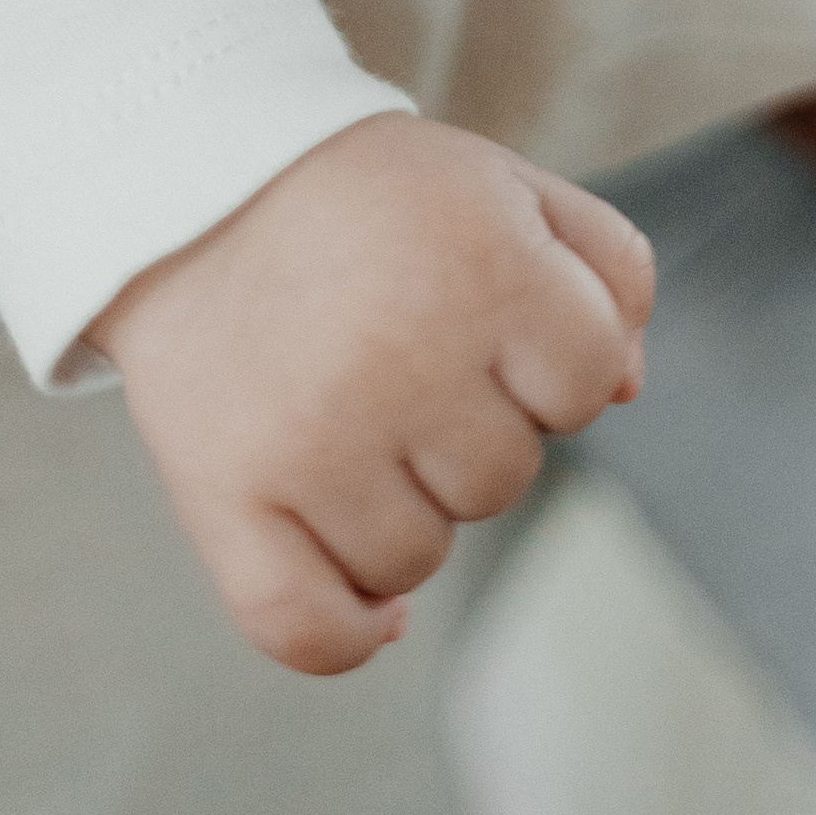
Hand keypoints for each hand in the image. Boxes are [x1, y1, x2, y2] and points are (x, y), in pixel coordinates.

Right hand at [89, 113, 652, 677]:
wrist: (190, 184)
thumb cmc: (368, 197)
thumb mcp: (502, 186)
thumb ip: (604, 267)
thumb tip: (625, 389)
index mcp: (484, 264)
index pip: (585, 382)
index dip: (550, 359)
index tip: (488, 319)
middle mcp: (401, 354)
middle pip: (504, 479)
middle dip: (470, 429)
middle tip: (399, 353)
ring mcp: (311, 436)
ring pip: (416, 560)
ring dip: (401, 511)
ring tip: (351, 419)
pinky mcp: (225, 496)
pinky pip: (310, 629)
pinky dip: (349, 630)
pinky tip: (371, 604)